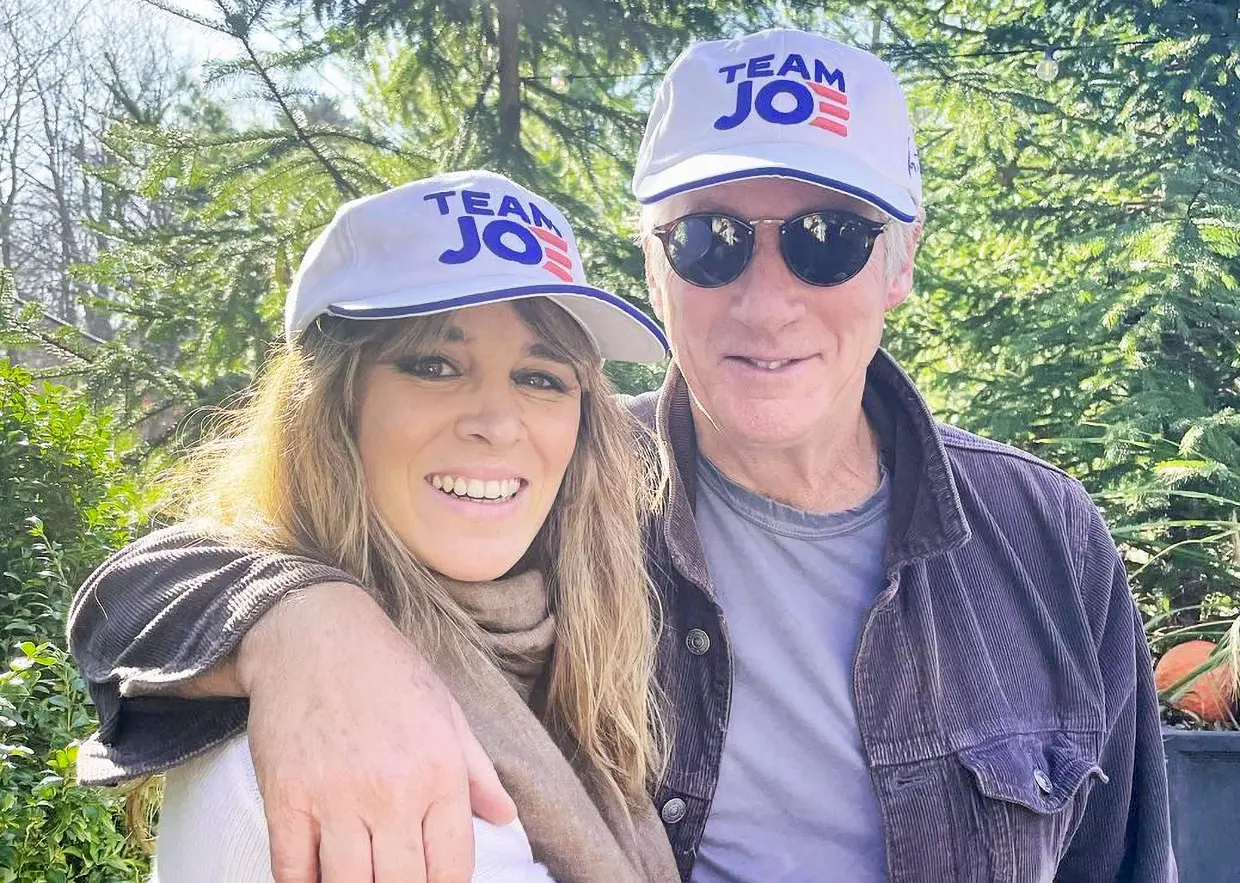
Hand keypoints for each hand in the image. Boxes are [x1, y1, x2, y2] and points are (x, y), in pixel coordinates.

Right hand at [236, 581, 517, 882]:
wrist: (313, 632)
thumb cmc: (388, 671)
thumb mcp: (448, 713)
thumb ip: (478, 772)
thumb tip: (505, 819)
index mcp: (440, 771)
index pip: (452, 869)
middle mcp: (391, 789)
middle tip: (395, 877)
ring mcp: (334, 796)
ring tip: (362, 876)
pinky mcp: (285, 796)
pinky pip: (292, 871)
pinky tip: (317, 877)